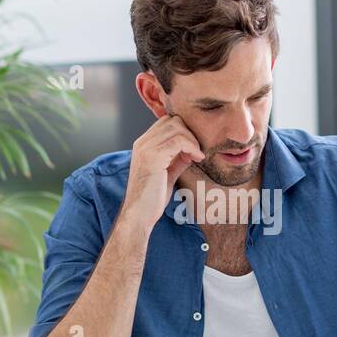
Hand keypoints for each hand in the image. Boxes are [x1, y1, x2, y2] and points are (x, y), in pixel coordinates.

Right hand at [119, 115, 204, 232]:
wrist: (139, 215)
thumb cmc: (152, 198)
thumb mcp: (167, 174)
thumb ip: (177, 159)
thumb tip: (191, 151)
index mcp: (143, 144)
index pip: (167, 122)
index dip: (184, 132)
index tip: (194, 149)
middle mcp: (142, 142)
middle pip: (173, 120)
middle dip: (190, 133)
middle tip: (197, 152)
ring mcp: (146, 148)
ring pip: (177, 127)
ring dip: (192, 140)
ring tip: (197, 156)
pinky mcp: (153, 156)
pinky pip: (179, 140)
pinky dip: (192, 147)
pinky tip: (196, 159)